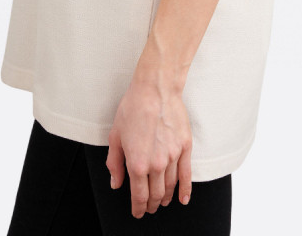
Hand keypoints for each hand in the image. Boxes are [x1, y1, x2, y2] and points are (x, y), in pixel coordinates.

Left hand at [105, 75, 192, 218]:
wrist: (155, 89)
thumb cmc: (133, 108)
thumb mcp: (115, 136)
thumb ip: (114, 163)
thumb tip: (116, 183)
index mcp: (137, 163)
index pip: (139, 195)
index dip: (138, 208)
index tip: (137, 212)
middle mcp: (156, 164)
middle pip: (156, 195)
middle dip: (151, 205)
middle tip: (149, 208)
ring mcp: (173, 156)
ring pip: (170, 187)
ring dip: (165, 198)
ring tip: (162, 202)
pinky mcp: (185, 147)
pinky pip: (186, 175)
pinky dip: (185, 190)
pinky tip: (182, 199)